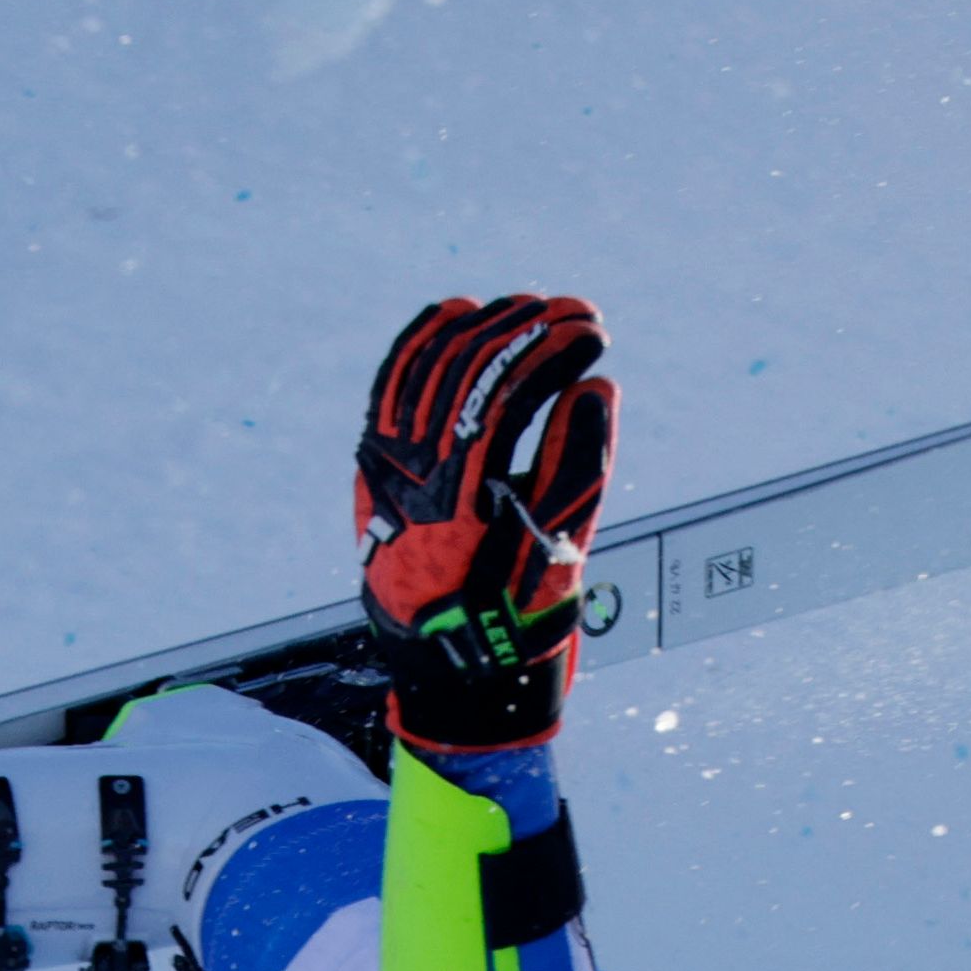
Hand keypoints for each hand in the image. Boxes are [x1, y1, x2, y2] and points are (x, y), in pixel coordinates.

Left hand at [352, 294, 615, 751]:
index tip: (595, 335)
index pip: (505, 396)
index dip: (553, 354)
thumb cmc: (512, 611)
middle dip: (526, 331)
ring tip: (529, 310)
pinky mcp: (374, 458)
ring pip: (426, 366)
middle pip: (466, 370)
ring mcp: (384, 462)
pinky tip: (458, 315)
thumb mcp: (558, 549)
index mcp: (459, 500)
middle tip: (577, 313)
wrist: (440, 659)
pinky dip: (424, 342)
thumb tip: (597, 387)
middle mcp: (410, 473)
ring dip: (482, 328)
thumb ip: (579, 466)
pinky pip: (393, 381)